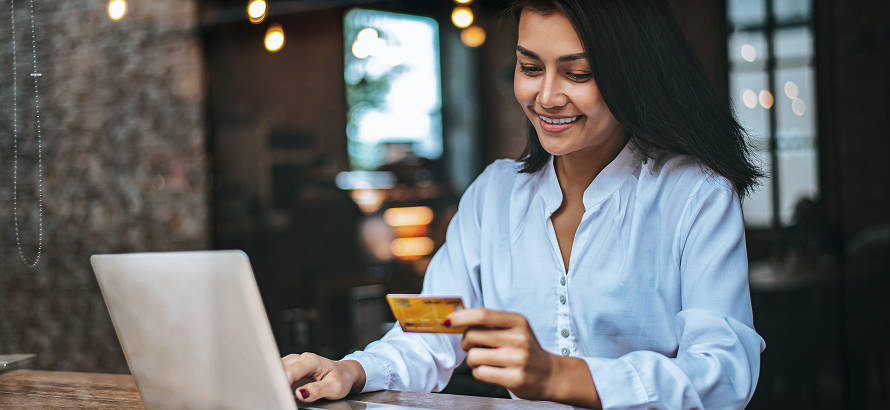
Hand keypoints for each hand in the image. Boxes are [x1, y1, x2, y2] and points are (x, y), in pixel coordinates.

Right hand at [281, 353, 365, 402]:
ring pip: (277, 372)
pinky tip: (286, 392)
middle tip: (282, 396)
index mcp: (310, 360)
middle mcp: (300, 359)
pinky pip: (280, 377)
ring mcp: (294, 364)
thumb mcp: (334, 387)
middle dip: (278, 383)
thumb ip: (317, 390)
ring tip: (286, 394)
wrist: (344, 374)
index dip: (284, 383)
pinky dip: (281, 385)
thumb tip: (301, 394)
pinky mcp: (292, 372)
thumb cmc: (341, 378)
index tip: (284, 394)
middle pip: (280, 370)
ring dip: (278, 384)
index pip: (290, 371)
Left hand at [446, 308, 600, 408]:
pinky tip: (491, 371)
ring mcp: (517, 359)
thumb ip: (490, 323)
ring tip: (485, 361)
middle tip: (471, 346)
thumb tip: (457, 317)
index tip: (449, 321)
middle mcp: (519, 338)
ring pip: (473, 356)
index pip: (483, 314)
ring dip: (472, 360)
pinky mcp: (515, 378)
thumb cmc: (525, 350)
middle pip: (473, 335)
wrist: (550, 375)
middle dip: (465, 342)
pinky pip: (480, 373)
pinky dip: (479, 373)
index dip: (462, 317)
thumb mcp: (514, 329)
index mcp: (517, 322)